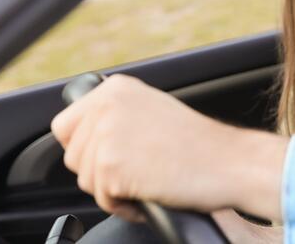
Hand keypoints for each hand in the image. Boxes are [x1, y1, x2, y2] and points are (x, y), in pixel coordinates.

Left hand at [51, 75, 287, 221]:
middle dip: (101, 171)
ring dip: (113, 189)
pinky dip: (124, 206)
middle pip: (73, 156)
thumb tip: (82, 136)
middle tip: (140, 169)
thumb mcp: (152, 110)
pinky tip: (150, 192)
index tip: (115, 155)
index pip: (66, 125)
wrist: (229, 161)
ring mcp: (107, 135)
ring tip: (148, 179)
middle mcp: (107, 105)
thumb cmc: (199, 143)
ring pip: (85, 180)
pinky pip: (102, 199)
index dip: (87, 148)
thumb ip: (116, 115)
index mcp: (116, 88)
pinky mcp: (111, 166)